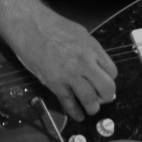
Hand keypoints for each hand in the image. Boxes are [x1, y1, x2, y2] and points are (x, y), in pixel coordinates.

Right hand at [7, 4, 116, 121]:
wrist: (29, 26)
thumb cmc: (52, 26)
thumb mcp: (80, 33)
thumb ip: (90, 50)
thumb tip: (97, 63)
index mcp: (92, 49)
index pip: (112, 72)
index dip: (110, 79)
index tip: (105, 82)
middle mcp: (85, 63)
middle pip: (106, 88)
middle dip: (106, 96)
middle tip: (102, 98)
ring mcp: (70, 74)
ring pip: (90, 100)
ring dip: (92, 107)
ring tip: (91, 108)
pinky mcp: (54, 83)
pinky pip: (68, 103)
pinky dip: (75, 112)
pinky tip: (78, 115)